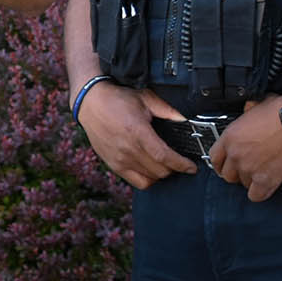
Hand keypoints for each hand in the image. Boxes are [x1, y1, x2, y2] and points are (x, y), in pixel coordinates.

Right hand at [75, 82, 198, 188]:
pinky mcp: (113, 164)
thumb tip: (185, 120)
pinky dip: (148, 179)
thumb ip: (167, 110)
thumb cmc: (117, 99)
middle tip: (178, 162)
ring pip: (150, 178)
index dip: (182, 165)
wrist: (89, 103)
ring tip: (164, 165)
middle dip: (174, 168)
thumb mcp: (144, 98)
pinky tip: (150, 170)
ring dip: (161, 174)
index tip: (192, 167)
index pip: (164, 157)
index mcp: (138, 132)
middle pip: (160, 171)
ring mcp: (119, 159)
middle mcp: (128, 149)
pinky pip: (136, 182)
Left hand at [209, 99, 281, 200]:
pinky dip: (260, 193)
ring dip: (250, 181)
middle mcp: (236, 155)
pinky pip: (257, 195)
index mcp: (230, 137)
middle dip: (236, 173)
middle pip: (227, 174)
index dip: (220, 163)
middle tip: (246, 170)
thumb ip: (246, 112)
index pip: (214, 157)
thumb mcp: (255, 106)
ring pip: (242, 184)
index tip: (224, 165)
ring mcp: (250, 169)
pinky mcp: (266, 179)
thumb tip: (248, 110)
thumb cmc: (280, 112)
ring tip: (259, 175)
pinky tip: (265, 187)